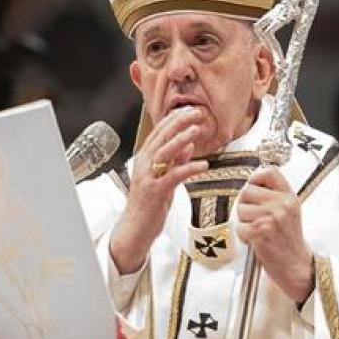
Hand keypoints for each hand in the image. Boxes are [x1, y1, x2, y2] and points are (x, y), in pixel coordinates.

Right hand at [110, 107, 209, 272]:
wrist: (135, 229)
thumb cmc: (150, 204)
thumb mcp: (164, 178)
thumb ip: (175, 160)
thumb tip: (188, 143)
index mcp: (145, 159)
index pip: (159, 132)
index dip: (174, 119)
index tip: (190, 109)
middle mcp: (144, 165)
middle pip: (161, 137)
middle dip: (179, 123)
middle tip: (196, 113)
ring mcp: (148, 178)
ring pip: (164, 152)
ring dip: (181, 139)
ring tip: (196, 130)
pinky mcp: (155, 192)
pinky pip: (173, 176)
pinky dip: (188, 168)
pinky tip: (203, 164)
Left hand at [237, 167, 312, 304]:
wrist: (296, 266)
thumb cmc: (289, 241)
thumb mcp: (290, 212)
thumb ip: (274, 196)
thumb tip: (251, 183)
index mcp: (289, 197)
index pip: (269, 172)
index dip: (256, 178)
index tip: (254, 187)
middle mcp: (281, 204)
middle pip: (247, 191)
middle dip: (246, 205)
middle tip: (257, 218)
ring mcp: (271, 217)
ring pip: (240, 208)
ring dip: (244, 221)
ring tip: (258, 230)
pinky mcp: (259, 231)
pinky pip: (239, 226)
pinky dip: (243, 235)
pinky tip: (256, 240)